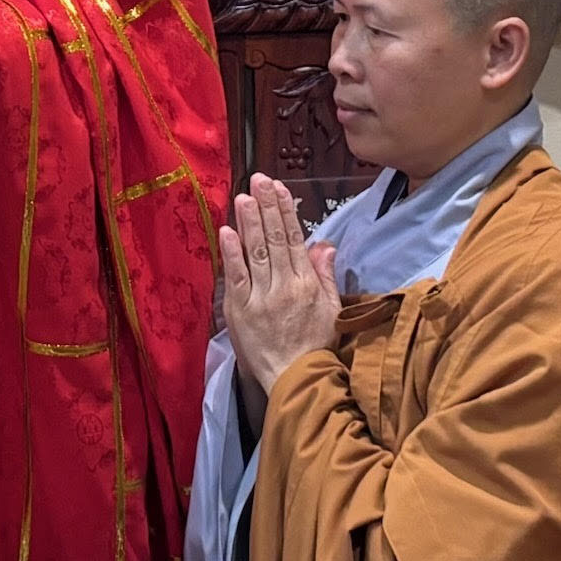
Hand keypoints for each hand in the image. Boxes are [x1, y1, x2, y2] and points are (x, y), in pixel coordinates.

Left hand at [219, 175, 340, 396]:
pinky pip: (237, 278)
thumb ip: (325, 275)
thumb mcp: (332, 310)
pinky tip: (227, 232)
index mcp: (307, 283)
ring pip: (255, 253)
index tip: (278, 187)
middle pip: (273, 240)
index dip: (285, 211)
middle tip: (257, 180)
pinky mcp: (241, 311)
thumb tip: (323, 243)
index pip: (294, 239)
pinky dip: (232, 254)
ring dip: (249, 223)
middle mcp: (284, 286)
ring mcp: (261, 298)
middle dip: (265, 207)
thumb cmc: (316, 346)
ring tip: (243, 197)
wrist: (296, 380)